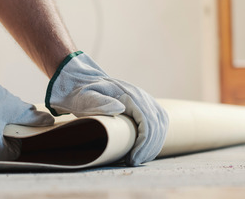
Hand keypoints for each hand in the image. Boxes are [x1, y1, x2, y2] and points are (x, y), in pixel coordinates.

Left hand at [45, 51, 168, 165]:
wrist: (84, 83)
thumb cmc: (83, 94)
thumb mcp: (86, 97)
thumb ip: (100, 102)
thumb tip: (119, 108)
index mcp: (130, 95)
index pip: (147, 121)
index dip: (143, 143)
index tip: (132, 158)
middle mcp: (141, 96)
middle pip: (157, 125)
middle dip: (148, 148)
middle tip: (133, 162)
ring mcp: (145, 100)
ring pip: (160, 125)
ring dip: (152, 145)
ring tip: (138, 159)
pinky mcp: (145, 106)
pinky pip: (158, 123)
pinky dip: (153, 139)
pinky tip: (143, 151)